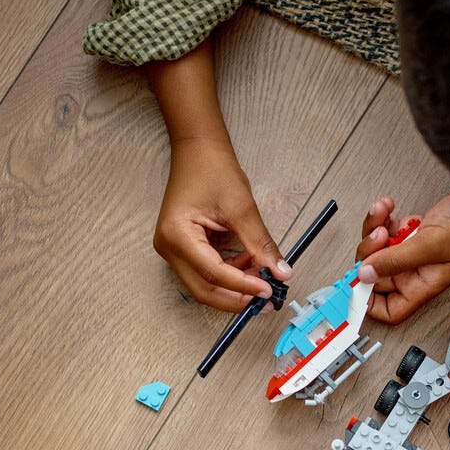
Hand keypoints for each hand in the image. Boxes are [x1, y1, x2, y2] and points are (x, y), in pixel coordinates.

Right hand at [153, 135, 290, 312]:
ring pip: (204, 285)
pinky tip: (248, 264)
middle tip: (266, 300)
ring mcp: (172, 249)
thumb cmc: (213, 169)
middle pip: (204, 290)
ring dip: (234, 286)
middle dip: (237, 298)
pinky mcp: (182, 248)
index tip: (269, 289)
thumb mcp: (242, 207)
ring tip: (262, 276)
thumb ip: (261, 244)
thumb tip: (281, 272)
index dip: (244, 286)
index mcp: (177, 235)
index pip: (214, 274)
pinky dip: (229, 274)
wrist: (198, 150)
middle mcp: (169, 247)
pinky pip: (205, 272)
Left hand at [356, 186, 449, 323]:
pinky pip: (389, 232)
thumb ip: (396, 260)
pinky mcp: (417, 234)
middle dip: (369, 253)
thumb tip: (364, 273)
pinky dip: (384, 219)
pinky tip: (390, 208)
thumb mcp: (431, 244)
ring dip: (374, 230)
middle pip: (376, 274)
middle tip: (378, 236)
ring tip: (384, 215)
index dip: (368, 301)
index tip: (355, 281)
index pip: (389, 310)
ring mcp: (416, 253)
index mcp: (422, 286)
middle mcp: (418, 272)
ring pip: (379, 250)